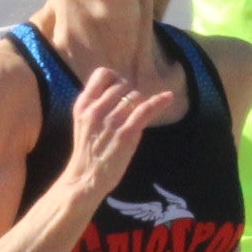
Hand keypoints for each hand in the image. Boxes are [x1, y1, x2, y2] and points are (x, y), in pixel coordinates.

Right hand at [55, 65, 152, 201]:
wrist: (85, 178)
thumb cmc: (88, 150)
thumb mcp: (84, 121)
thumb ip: (97, 103)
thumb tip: (121, 88)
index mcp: (83, 104)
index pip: (103, 74)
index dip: (115, 78)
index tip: (120, 88)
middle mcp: (95, 110)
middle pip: (122, 85)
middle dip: (129, 93)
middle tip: (130, 109)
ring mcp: (110, 122)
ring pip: (135, 97)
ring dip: (139, 104)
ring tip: (135, 118)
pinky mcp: (126, 134)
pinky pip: (145, 110)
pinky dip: (159, 102)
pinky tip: (168, 97)